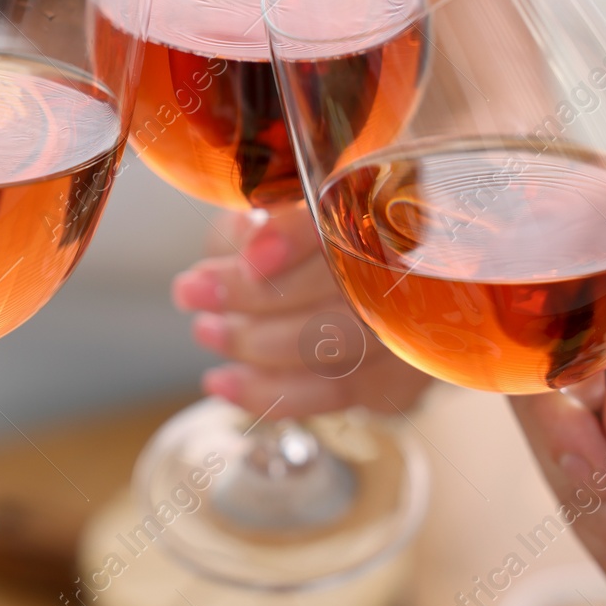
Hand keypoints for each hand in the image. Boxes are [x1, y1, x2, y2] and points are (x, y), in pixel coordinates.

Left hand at [173, 206, 431, 416]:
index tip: (250, 255)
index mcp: (384, 211)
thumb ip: (266, 222)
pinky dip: (269, 392)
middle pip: (334, 291)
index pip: (344, 223)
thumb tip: (253, 249)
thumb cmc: (304, 242)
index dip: (295, 238)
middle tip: (193, 291)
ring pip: (331, 346)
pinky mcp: (396, 381)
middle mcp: (412, 271)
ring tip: (205, 329)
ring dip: (254, 344)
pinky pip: (329, 394)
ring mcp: (409, 331)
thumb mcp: (277, 213)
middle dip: (254, 295)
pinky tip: (224, 383)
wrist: (354, 287)